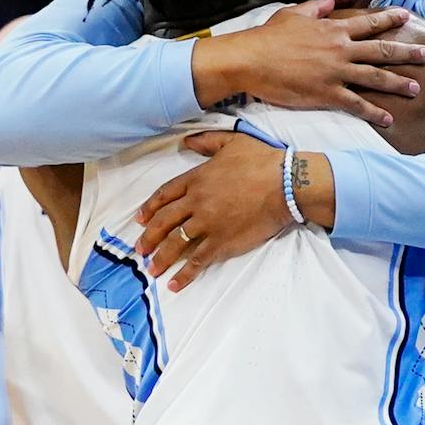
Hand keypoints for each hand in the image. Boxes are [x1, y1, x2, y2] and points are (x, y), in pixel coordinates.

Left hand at [135, 133, 290, 290]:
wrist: (284, 185)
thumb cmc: (262, 161)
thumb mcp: (232, 141)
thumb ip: (207, 141)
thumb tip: (188, 140)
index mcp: (196, 179)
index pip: (165, 195)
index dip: (150, 208)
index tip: (140, 219)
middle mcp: (196, 202)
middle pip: (164, 221)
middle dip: (149, 237)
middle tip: (140, 249)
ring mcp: (207, 224)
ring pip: (176, 243)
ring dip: (161, 257)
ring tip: (151, 269)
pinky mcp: (221, 242)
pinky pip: (198, 260)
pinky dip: (185, 274)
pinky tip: (174, 284)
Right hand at [193, 1, 424, 127]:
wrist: (252, 59)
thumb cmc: (269, 36)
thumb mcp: (293, 14)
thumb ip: (316, 8)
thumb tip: (331, 2)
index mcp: (333, 30)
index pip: (369, 23)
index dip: (390, 19)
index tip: (407, 16)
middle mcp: (341, 49)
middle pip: (381, 50)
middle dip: (407, 53)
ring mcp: (336, 72)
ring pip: (375, 77)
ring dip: (398, 83)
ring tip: (416, 88)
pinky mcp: (327, 93)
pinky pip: (357, 104)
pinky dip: (374, 112)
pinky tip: (389, 119)